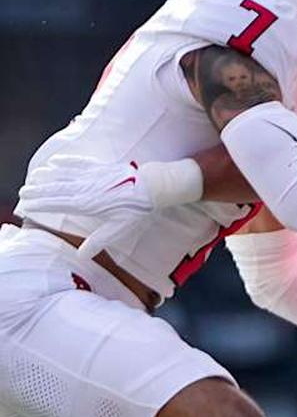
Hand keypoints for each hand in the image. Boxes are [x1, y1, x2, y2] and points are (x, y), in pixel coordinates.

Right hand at [19, 156, 155, 257]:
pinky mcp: (101, 167)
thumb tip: (82, 255)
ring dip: (48, 175)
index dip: (42, 204)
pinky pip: (79, 163)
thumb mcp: (119, 229)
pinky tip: (55, 161)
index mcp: (89, 204)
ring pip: (65, 174)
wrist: (153, 187)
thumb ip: (99, 241)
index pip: (59, 204)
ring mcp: (94, 175)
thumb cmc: (137, 209)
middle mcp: (87, 188)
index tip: (28, 205)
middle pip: (57, 188)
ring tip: (34, 177)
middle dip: (38, 190)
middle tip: (23, 192)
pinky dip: (66, 161)